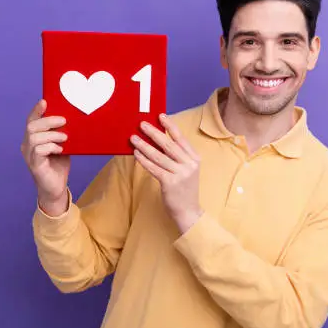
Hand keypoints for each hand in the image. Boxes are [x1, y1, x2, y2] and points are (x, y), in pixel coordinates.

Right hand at [21, 99, 70, 214]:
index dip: (36, 110)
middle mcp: (27, 146)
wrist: (57, 188)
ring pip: (34, 137)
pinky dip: (51, 147)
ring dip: (52, 135)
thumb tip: (72, 119)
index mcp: (32, 138)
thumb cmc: (58, 165)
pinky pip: (39, 150)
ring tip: (65, 138)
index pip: (31, 121)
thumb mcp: (62, 145)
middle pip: (31, 126)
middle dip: (48, 121)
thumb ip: (62, 133)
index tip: (45, 101)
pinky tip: (60, 149)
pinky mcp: (35, 165)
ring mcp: (29, 156)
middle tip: (64, 121)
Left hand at [130, 114, 202, 232]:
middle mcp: (189, 164)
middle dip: (153, 133)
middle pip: (168, 144)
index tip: (160, 116)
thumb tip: (158, 140)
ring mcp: (180, 174)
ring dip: (144, 145)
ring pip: (158, 156)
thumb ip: (177, 156)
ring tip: (133, 138)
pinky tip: (136, 154)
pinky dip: (144, 160)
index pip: (181, 138)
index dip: (170, 126)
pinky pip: (153, 168)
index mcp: (194, 158)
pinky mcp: (170, 183)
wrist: (188, 211)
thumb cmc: (184, 189)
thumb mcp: (186, 170)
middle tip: (141, 124)